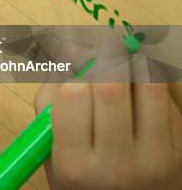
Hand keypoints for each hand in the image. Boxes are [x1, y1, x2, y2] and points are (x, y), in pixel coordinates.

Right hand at [34, 38, 181, 188]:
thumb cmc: (81, 173)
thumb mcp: (50, 147)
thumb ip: (51, 97)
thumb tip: (72, 47)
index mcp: (73, 164)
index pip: (73, 95)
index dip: (76, 69)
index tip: (79, 61)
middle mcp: (113, 166)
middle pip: (111, 87)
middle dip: (108, 56)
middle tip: (107, 47)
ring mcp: (151, 162)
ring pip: (148, 87)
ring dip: (135, 63)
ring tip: (126, 62)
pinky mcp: (177, 155)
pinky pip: (168, 101)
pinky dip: (154, 83)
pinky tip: (142, 88)